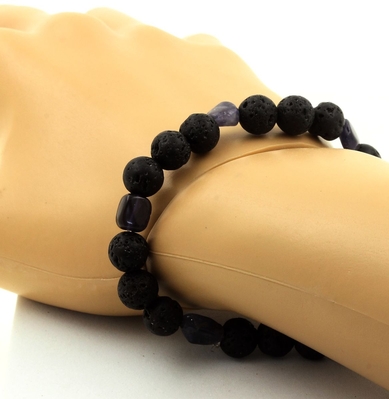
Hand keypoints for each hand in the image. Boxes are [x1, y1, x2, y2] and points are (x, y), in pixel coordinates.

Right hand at [0, 6, 320, 314]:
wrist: (231, 217)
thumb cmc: (113, 227)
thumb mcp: (6, 236)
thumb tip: (13, 170)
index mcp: (24, 64)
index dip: (1, 90)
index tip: (14, 118)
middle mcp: (90, 36)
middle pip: (44, 37)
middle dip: (36, 74)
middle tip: (48, 121)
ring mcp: (159, 44)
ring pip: (110, 41)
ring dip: (98, 73)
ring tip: (108, 124)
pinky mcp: (212, 63)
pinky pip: (175, 58)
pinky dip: (163, 84)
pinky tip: (170, 121)